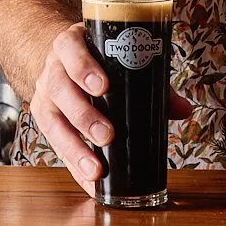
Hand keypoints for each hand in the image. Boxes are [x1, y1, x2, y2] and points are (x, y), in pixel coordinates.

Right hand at [29, 21, 193, 198]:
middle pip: (60, 90)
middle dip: (83, 115)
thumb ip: (151, 81)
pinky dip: (72, 164)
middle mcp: (52, 68)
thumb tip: (183, 109)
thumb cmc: (98, 61)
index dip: (83, 67)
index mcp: (70, 45)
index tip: (102, 86)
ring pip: (52, 120)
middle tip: (107, 135)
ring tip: (96, 168)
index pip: (70, 49)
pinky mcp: (43, 119)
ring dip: (75, 147)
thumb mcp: (120, 59)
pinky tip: (88, 180)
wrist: (64, 61)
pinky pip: (54, 144)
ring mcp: (44, 95)